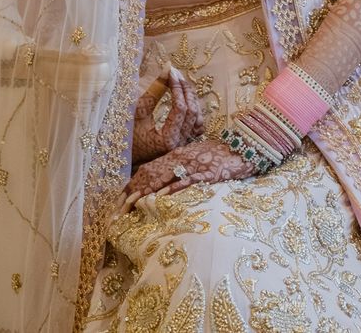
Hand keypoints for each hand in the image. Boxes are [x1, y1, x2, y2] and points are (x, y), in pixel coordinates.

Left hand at [118, 135, 255, 212]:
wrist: (244, 148)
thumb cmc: (220, 157)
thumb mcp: (195, 162)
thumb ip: (179, 173)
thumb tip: (162, 190)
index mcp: (175, 156)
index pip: (148, 170)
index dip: (132, 186)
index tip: (118, 203)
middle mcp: (180, 158)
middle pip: (150, 174)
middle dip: (131, 193)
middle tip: (117, 212)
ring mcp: (191, 165)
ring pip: (163, 177)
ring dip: (145, 192)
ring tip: (129, 206)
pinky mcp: (205, 173)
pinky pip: (185, 181)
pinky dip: (170, 190)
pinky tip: (159, 198)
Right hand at [130, 67, 203, 167]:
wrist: (126, 155)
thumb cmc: (127, 134)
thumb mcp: (138, 111)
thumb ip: (155, 90)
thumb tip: (168, 68)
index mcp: (167, 140)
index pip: (180, 108)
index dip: (177, 87)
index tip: (171, 71)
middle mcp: (179, 145)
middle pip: (192, 111)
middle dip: (186, 89)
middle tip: (176, 74)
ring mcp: (183, 146)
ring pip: (198, 119)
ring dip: (192, 99)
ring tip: (181, 84)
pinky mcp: (184, 144)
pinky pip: (197, 127)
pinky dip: (194, 111)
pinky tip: (186, 100)